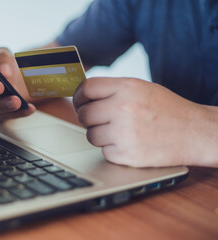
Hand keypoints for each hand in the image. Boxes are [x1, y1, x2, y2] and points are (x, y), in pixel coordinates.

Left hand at [73, 77, 217, 167]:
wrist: (194, 133)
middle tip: (100, 120)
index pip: (87, 88)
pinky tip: (128, 144)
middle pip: (84, 114)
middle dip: (88, 118)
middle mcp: (124, 108)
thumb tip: (83, 95)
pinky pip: (104, 152)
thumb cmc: (167, 109)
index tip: (80, 102)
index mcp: (128, 87)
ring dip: (100, 135)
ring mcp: (124, 133)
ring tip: (119, 132)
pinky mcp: (126, 155)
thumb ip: (113, 89)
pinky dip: (112, 150)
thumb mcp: (142, 88)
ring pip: (91, 135)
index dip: (79, 96)